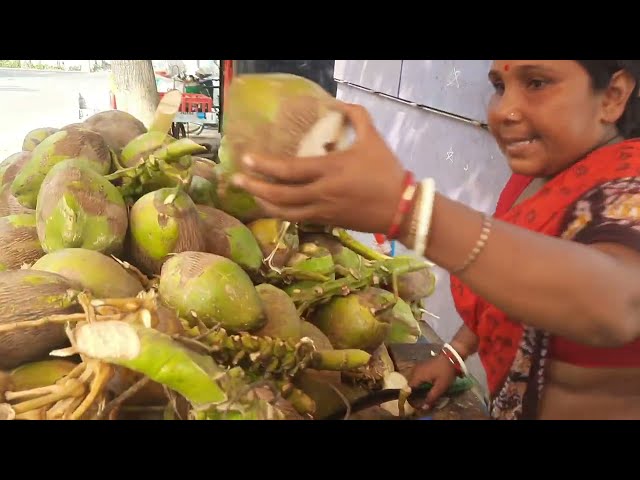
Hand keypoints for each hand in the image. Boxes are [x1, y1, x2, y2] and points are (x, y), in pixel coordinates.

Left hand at [230, 101, 406, 233]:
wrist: (401, 210)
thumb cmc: (386, 173)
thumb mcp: (373, 140)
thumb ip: (356, 117)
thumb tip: (337, 103)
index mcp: (330, 170)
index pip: (289, 170)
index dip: (264, 166)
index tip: (246, 159)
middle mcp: (321, 193)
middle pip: (280, 194)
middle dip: (255, 187)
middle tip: (236, 180)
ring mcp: (322, 210)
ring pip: (285, 212)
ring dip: (264, 203)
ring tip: (251, 194)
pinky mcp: (326, 222)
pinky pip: (296, 219)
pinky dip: (280, 213)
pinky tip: (273, 206)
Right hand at [407, 354, 457, 410]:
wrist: (451, 357)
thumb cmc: (445, 372)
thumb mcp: (440, 387)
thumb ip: (431, 397)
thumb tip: (424, 407)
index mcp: (417, 376)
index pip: (408, 388)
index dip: (410, 396)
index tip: (414, 403)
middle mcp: (415, 370)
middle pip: (410, 384)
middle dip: (413, 392)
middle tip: (419, 399)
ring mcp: (418, 366)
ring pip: (413, 379)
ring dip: (416, 386)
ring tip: (421, 393)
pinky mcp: (422, 365)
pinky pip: (417, 375)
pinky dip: (419, 381)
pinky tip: (425, 385)